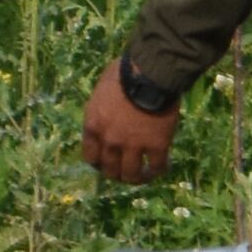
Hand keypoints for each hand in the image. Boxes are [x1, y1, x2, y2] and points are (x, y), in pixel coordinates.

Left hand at [81, 70, 180, 184]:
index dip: (98, 163)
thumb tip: (107, 108)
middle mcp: (109, 140)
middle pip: (109, 170)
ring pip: (131, 174)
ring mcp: (133, 145)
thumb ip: (102, 107)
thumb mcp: (102, 89)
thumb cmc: (124, 73)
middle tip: (124, 172)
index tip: (105, 163)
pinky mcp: (156, 146)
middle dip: (116, 173)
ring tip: (142, 175)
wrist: (150, 74)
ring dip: (136, 178)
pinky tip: (161, 167)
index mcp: (93, 126)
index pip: (90, 156)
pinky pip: (156, 166)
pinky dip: (157, 170)